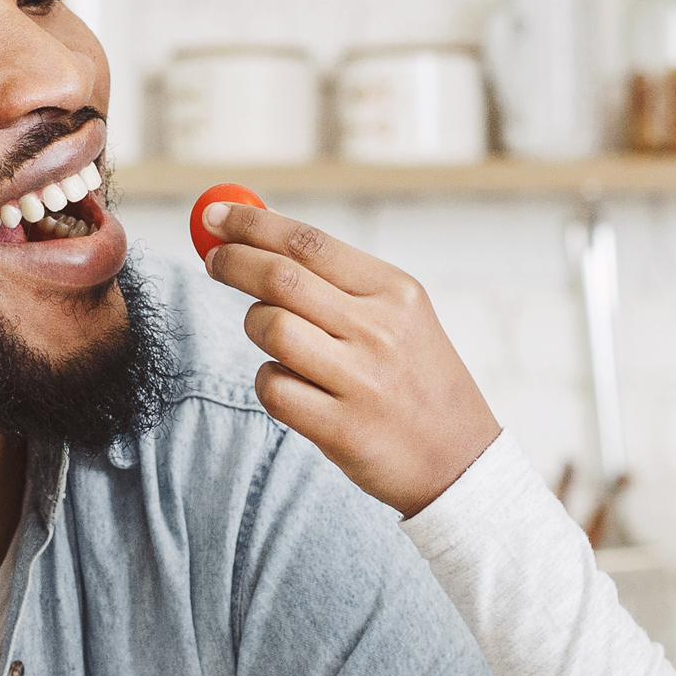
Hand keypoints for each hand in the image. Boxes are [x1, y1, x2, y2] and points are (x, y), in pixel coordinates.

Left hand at [201, 202, 500, 517]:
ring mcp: (361, 381)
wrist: (461, 462)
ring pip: (271, 329)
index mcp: (397, 292)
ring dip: (256, 327)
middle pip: (281, 278)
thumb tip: (260, 235)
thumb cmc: (418, 381)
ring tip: (275, 338)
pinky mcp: (341, 429)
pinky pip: (273, 388)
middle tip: (213, 260)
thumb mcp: (403, 318)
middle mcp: (380, 331)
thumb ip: (339, 281)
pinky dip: (269, 381)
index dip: (255, 224)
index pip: (310, 242)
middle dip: (234, 261)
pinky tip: (293, 386)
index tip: (217, 214)